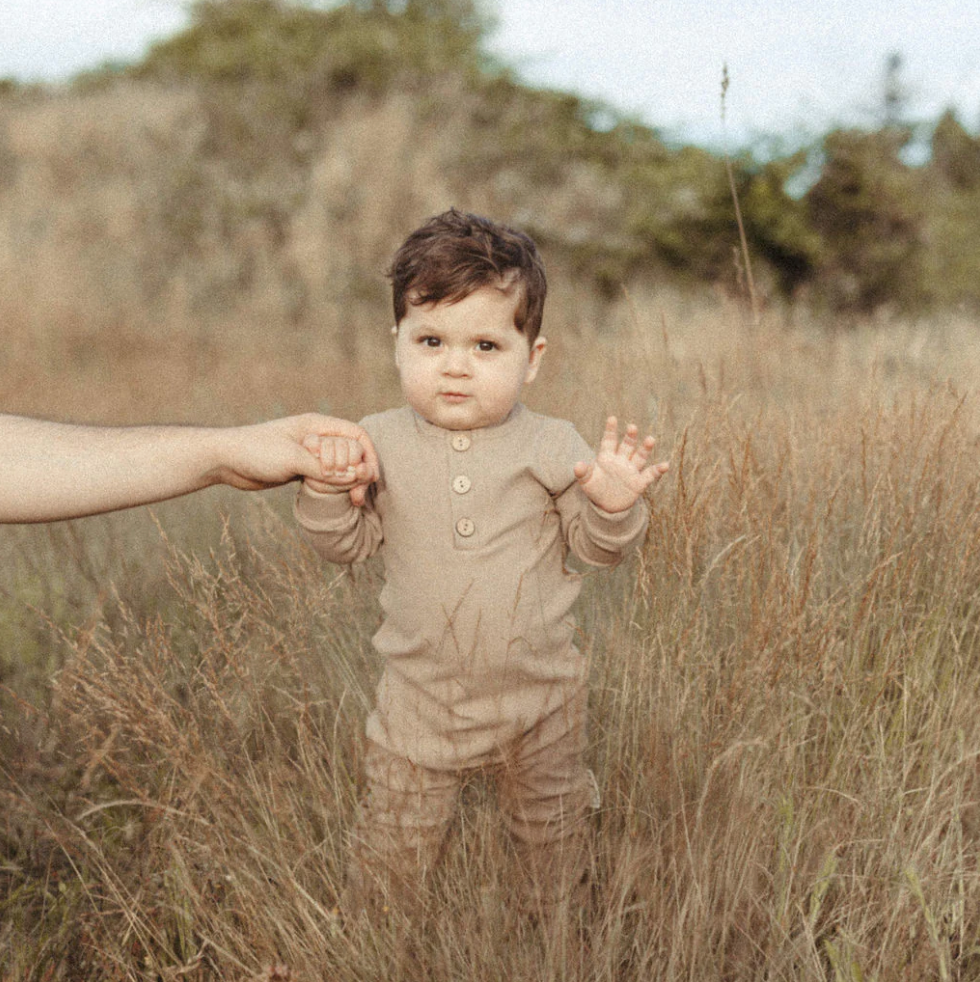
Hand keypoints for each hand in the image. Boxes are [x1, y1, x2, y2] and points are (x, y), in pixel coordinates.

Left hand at [216, 414, 378, 502]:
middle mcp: (318, 438)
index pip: (356, 435)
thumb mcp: (292, 458)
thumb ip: (323, 469)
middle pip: (353, 453)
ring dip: (351, 483)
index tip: (369, 476)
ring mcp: (311, 455)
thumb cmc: (256, 451)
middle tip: (357, 494)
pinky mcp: (303, 470)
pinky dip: (338, 488)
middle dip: (360, 472)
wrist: (226, 460)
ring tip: (354, 501)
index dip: (368, 454)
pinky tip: (341, 500)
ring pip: (342, 467)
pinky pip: (329, 478)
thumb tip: (354, 477)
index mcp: (317, 426)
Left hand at [573, 416, 668, 512]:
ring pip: (640, 456)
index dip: (610, 430)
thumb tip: (577, 465)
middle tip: (632, 427)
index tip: (612, 418)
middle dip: (630, 437)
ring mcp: (631, 470)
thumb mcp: (586, 482)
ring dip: (645, 448)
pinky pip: (650, 475)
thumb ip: (583, 473)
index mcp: (607, 457)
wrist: (607, 506)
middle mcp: (621, 460)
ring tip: (651, 439)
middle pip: (627, 446)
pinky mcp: (639, 482)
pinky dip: (658, 470)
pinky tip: (665, 465)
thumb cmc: (595, 489)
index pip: (609, 441)